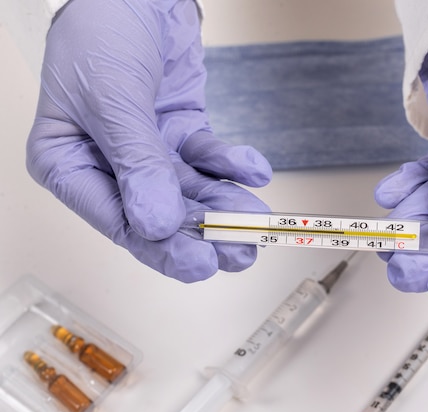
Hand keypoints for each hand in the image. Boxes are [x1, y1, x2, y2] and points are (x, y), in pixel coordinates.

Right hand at [26, 0, 271, 280]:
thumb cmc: (103, 32)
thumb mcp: (112, 97)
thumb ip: (136, 162)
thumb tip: (155, 225)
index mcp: (70, 164)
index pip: (117, 221)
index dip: (160, 246)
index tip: (200, 263)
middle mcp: (109, 165)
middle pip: (159, 215)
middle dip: (201, 234)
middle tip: (239, 253)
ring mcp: (149, 151)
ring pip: (190, 192)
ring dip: (225, 206)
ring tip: (256, 221)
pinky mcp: (181, 134)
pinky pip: (209, 158)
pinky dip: (232, 165)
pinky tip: (253, 171)